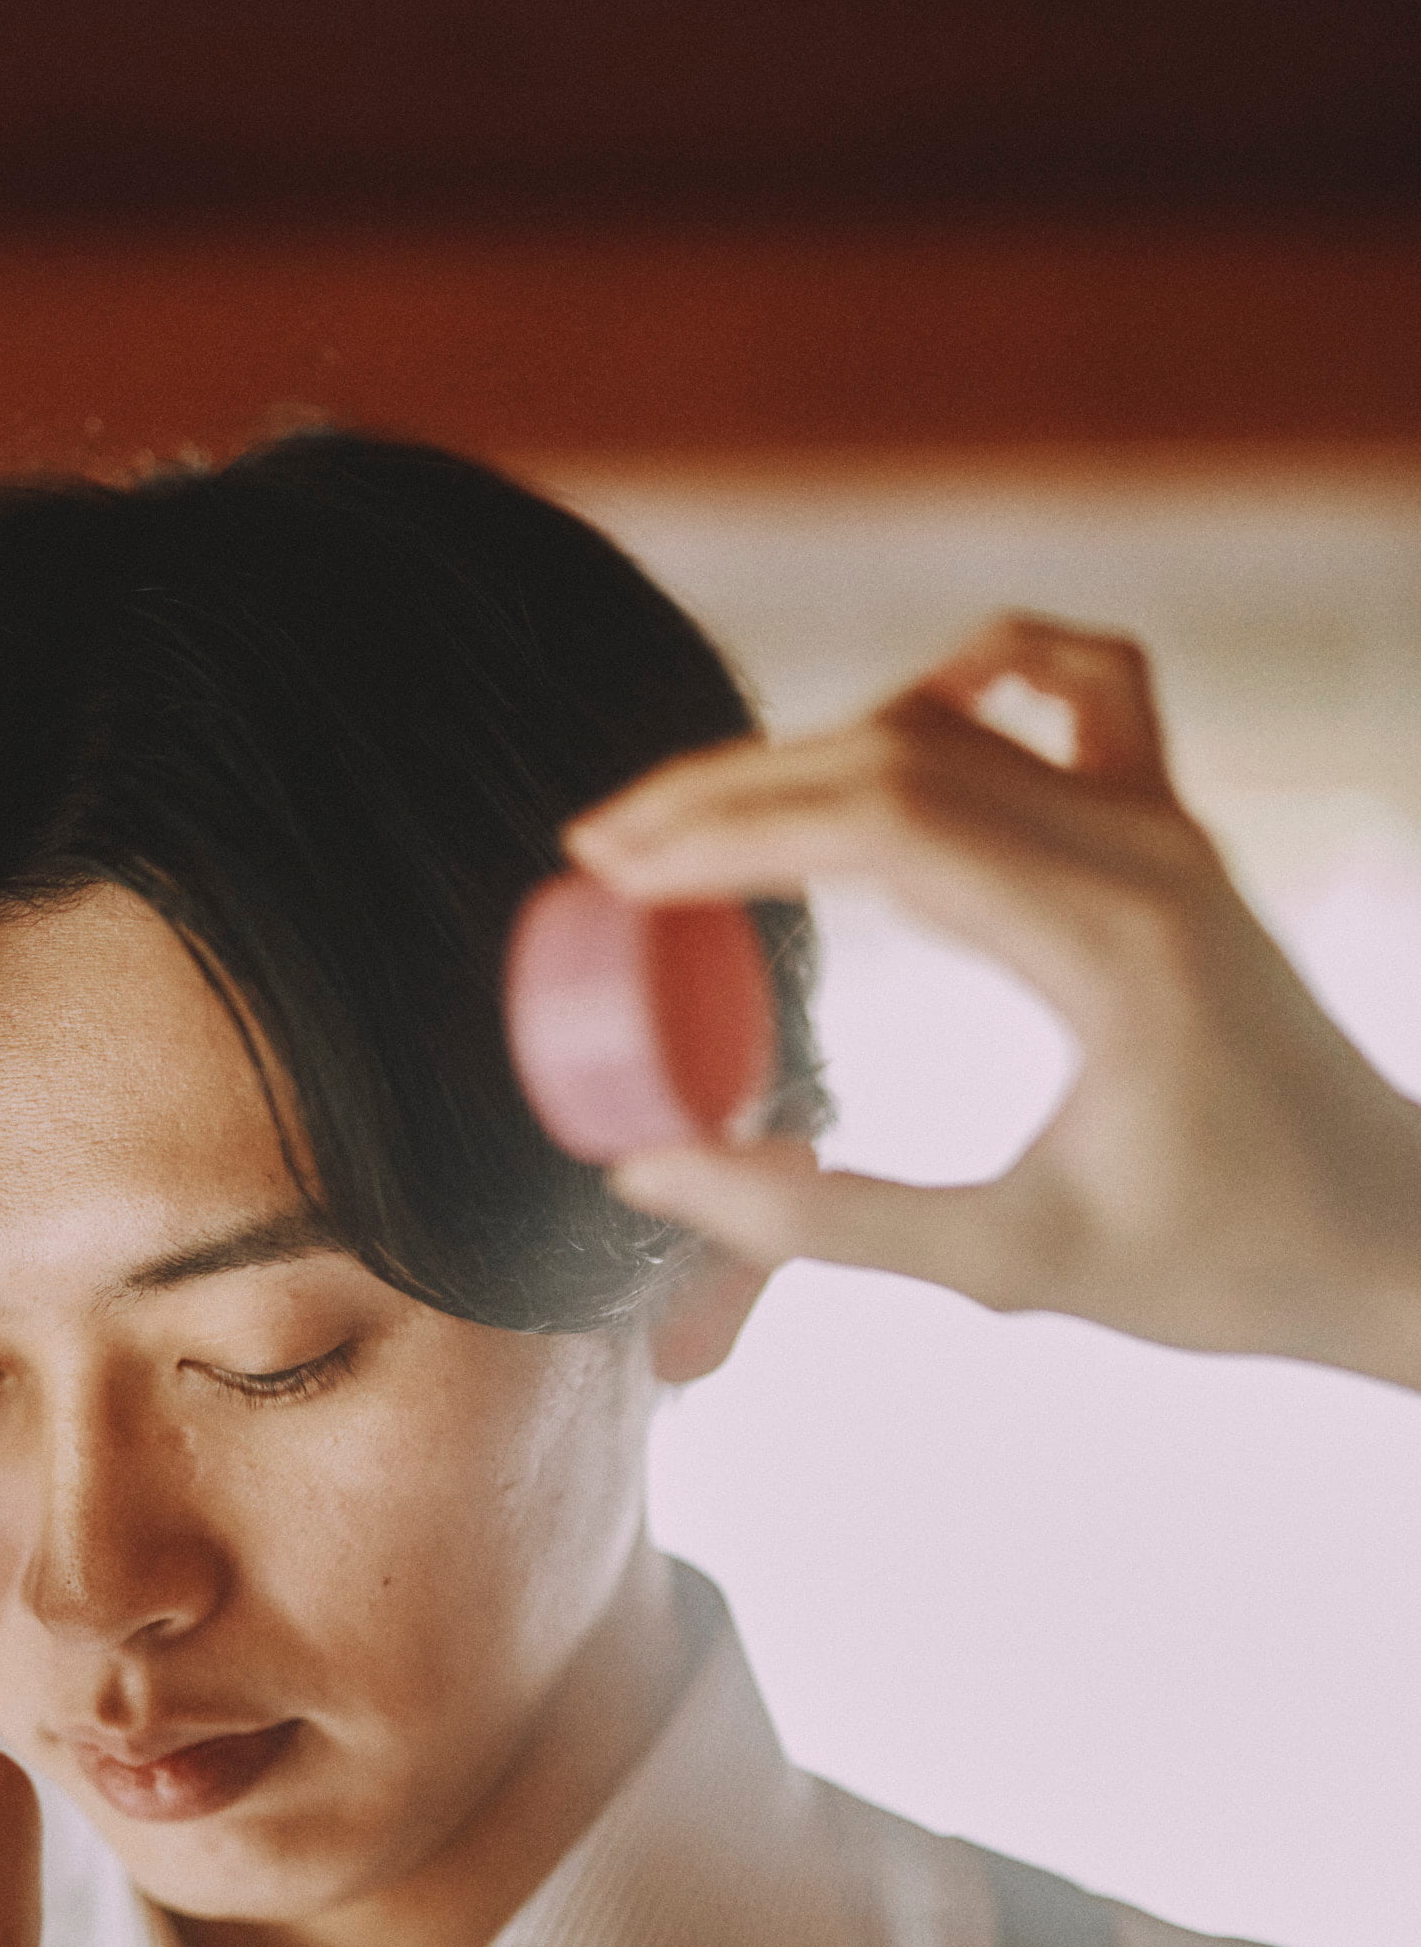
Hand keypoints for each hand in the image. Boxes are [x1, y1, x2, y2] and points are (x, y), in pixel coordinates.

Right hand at [566, 615, 1420, 1391]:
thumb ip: (824, 1221)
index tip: (606, 867)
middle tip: (603, 846)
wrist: (1395, 1239)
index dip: (723, 833)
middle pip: (894, 751)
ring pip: (957, 720)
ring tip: (701, 818)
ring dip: (812, 751)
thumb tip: (650, 1171)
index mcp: (1106, 940)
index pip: (877, 826)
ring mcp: (1167, 824)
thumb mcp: (1010, 1263)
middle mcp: (1141, 849)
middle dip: (729, 789)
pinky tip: (902, 721)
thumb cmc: (1225, 1266)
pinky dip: (977, 680)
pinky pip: (1080, 690)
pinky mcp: (1177, 834)